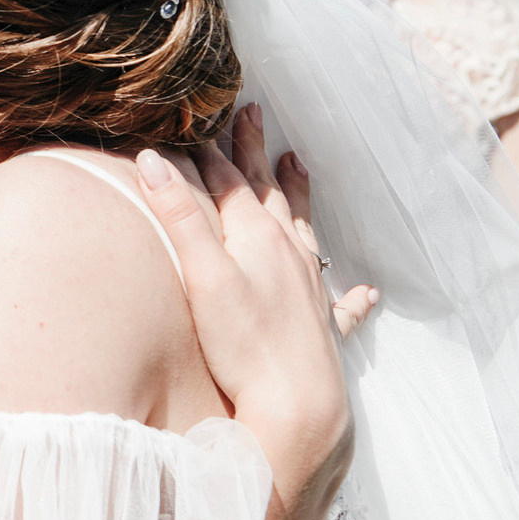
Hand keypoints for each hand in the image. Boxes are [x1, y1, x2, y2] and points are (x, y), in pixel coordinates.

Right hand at [136, 105, 375, 450]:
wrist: (298, 404)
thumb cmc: (245, 342)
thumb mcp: (203, 274)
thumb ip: (179, 217)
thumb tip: (153, 160)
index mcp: (258, 237)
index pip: (230, 181)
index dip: (213, 150)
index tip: (205, 120)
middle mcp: (289, 254)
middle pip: (269, 192)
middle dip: (257, 153)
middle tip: (255, 114)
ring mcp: (311, 289)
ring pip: (304, 229)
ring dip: (297, 195)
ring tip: (298, 166)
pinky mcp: (323, 328)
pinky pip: (342, 303)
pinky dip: (352, 293)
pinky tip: (365, 291)